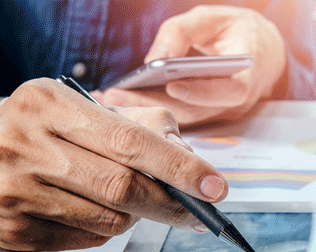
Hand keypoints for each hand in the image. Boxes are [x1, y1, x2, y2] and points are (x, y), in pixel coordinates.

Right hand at [0, 78, 227, 251]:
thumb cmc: (29, 132)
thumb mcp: (75, 109)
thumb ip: (135, 128)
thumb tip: (184, 156)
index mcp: (47, 105)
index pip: (129, 141)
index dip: (178, 166)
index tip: (212, 186)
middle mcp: (25, 147)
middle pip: (122, 187)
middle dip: (168, 202)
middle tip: (191, 208)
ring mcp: (16, 193)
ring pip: (109, 220)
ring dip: (133, 215)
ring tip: (125, 200)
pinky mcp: (16, 230)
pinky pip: (86, 239)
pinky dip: (104, 228)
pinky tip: (90, 211)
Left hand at [96, 5, 285, 126]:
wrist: (256, 54)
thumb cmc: (234, 33)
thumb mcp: (211, 19)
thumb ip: (183, 33)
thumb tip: (154, 60)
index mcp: (245, 76)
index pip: (227, 91)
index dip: (200, 92)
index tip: (172, 86)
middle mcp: (230, 103)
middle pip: (191, 109)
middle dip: (151, 105)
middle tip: (117, 96)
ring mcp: (213, 114)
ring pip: (177, 118)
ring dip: (143, 112)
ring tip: (110, 101)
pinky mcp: (199, 117)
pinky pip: (173, 117)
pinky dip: (148, 111)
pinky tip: (123, 103)